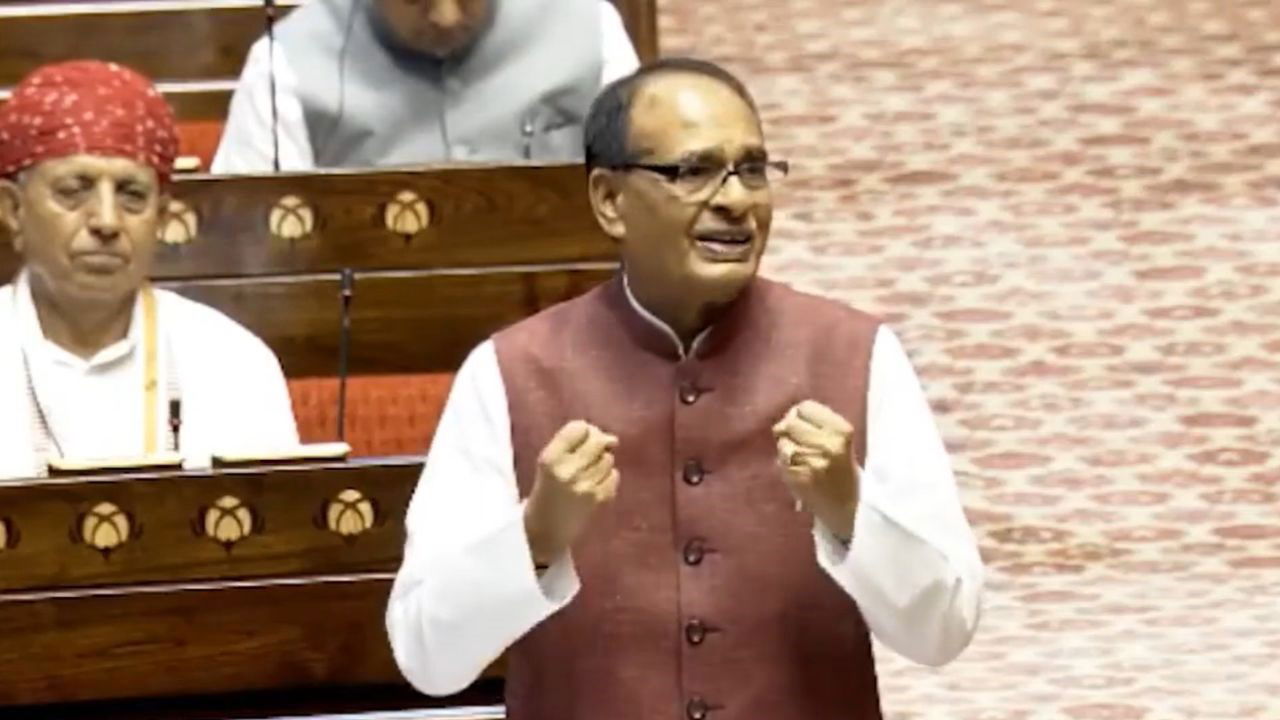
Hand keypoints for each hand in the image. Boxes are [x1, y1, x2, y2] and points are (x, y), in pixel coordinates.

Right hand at [523, 420, 619, 567]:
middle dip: (598, 442)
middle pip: (597, 440)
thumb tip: (611, 438)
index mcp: (550, 459)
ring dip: (602, 461)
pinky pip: (614, 476)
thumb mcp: (547, 465)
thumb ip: (572, 446)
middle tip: (591, 453)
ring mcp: (585, 486)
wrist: (544, 532)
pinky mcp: (598, 500)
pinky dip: (608, 477)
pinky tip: (595, 485)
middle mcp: (568, 470)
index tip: (581, 440)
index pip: (578, 427)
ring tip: (588, 472)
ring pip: (608, 458)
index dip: (584, 430)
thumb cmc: (545, 493)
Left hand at [773, 400, 859, 540]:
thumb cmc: (845, 472)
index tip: (803, 425)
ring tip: (801, 459)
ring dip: (786, 448)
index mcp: (842, 431)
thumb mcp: (840, 441)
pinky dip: (785, 464)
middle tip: (798, 442)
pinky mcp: (797, 477)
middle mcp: (827, 443)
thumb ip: (816, 424)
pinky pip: (780, 461)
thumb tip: (784, 419)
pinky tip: (799, 471)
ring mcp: (811, 461)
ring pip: (783, 441)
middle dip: (789, 429)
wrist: (849, 509)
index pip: (806, 407)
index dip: (800, 414)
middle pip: (791, 422)